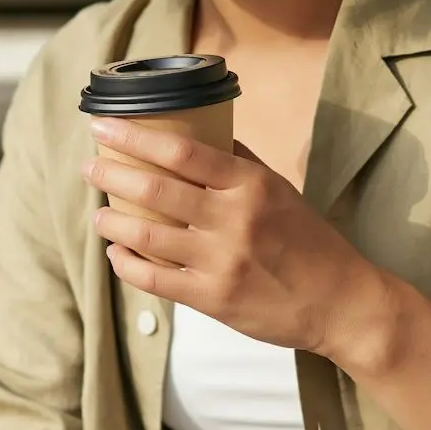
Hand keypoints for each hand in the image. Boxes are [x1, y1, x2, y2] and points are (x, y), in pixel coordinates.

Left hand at [83, 117, 392, 359]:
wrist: (341, 302)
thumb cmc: (310, 241)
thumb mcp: (280, 189)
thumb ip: (240, 162)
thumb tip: (201, 132)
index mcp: (250, 184)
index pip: (181, 151)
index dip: (135, 137)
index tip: (104, 127)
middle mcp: (234, 219)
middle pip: (156, 189)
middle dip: (112, 174)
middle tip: (89, 166)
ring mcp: (222, 261)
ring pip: (148, 235)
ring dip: (114, 221)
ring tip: (99, 212)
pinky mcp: (214, 300)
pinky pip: (155, 280)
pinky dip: (128, 264)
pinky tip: (117, 253)